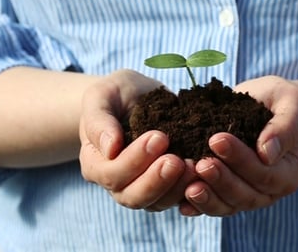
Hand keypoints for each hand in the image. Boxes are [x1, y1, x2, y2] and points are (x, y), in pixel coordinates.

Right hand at [79, 69, 195, 210]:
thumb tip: (110, 148)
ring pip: (156, 203)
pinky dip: (190, 190)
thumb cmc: (116, 94)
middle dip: (157, 180)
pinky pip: (176, 199)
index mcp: (95, 164)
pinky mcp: (165, 188)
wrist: (138, 98)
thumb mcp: (102, 95)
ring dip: (176, 187)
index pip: (112, 173)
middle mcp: (116, 183)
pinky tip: (203, 173)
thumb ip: (99, 120)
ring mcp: (141, 189)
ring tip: (194, 165)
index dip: (135, 160)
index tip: (159, 137)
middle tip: (178, 160)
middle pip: (133, 197)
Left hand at [180, 76, 297, 215]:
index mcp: (287, 172)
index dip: (241, 159)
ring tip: (189, 187)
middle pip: (245, 195)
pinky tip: (182, 204)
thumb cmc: (279, 102)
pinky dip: (197, 207)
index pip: (265, 173)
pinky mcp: (226, 196)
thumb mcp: (289, 104)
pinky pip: (213, 206)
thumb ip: (283, 127)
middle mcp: (269, 191)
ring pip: (228, 206)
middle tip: (201, 163)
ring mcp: (247, 196)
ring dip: (208, 198)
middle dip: (221, 180)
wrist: (266, 105)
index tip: (217, 139)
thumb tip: (266, 154)